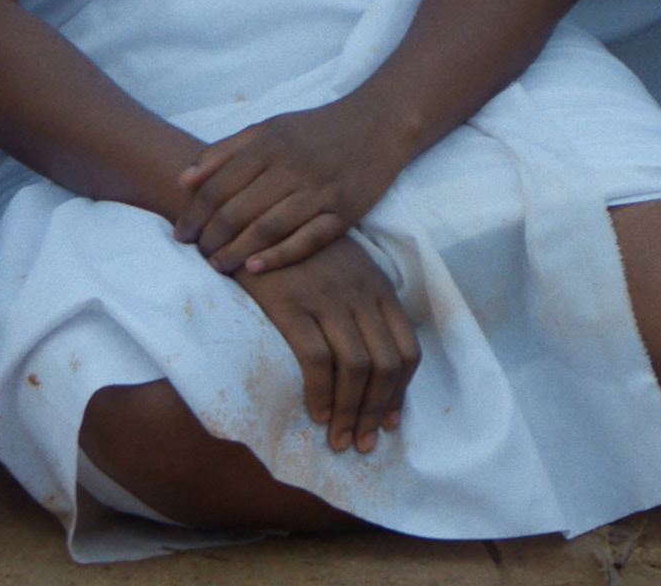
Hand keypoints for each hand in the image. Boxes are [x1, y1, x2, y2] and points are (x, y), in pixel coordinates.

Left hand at [174, 103, 409, 275]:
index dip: (194, 213)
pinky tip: (256, 267)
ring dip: (237, 251)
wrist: (377, 124)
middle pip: (239, 210)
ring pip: (268, 228)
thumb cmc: (314, 129)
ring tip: (218, 266)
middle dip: (211, 237)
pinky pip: (308, 240)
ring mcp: (319, 190)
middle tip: (198, 254)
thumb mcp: (268, 128)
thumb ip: (225, 151)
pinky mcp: (344, 212)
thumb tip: (183, 180)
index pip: (219, 185)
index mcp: (269, 144)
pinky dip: (279, 256)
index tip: (180, 234)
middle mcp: (291, 167)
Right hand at [239, 238, 420, 453]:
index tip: (389, 423)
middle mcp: (361, 293)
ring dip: (350, 412)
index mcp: (379, 287)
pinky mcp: (292, 305)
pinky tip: (315, 414)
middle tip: (362, 443)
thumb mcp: (346, 269)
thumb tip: (372, 363)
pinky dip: (321, 394)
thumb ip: (364, 305)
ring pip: (357, 367)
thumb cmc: (298, 251)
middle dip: (376, 411)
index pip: (408, 349)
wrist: (252, 218)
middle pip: (386, 365)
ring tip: (339, 439)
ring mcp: (328, 298)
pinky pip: (317, 360)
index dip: (401, 393)